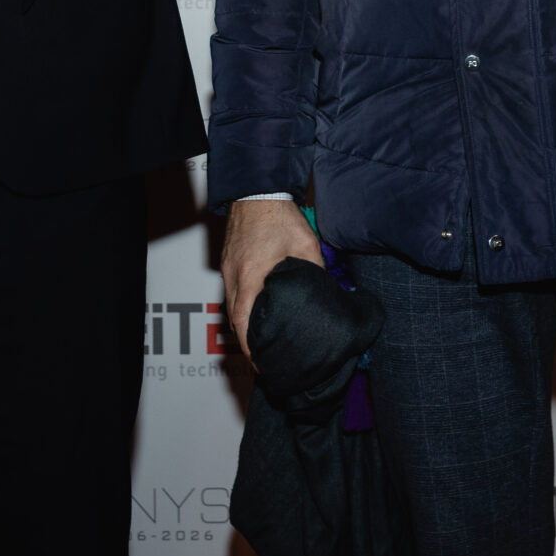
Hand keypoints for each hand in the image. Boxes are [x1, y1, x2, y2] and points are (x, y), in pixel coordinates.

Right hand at [221, 199, 326, 364]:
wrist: (256, 190)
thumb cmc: (279, 216)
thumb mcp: (306, 246)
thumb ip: (314, 272)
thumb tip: (327, 295)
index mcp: (251, 277)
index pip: (243, 321)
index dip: (250, 347)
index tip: (259, 364)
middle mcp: (234, 275)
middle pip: (233, 318)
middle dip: (246, 342)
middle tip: (263, 357)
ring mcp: (228, 267)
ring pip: (231, 304)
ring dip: (242, 323)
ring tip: (260, 338)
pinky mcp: (228, 260)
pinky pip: (231, 289)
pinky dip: (241, 305)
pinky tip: (254, 307)